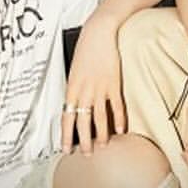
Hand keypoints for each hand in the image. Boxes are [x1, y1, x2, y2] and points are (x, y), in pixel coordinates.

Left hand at [62, 14, 123, 152]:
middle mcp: (84, 91)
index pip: (66, 117)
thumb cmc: (85, 50)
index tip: (65, 149)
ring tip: (102, 146)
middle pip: (82, 122)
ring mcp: (100, 88)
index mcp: (71, 88)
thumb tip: (74, 105)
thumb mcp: (74, 70)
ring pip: (99, 118)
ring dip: (101, 135)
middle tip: (86, 153)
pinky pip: (116, 107)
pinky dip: (119, 120)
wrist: (98, 33)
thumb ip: (74, 89)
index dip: (66, 135)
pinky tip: (121, 130)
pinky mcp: (114, 84)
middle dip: (83, 141)